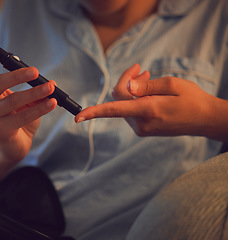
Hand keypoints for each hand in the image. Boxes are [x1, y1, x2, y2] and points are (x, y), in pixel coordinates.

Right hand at [0, 36, 56, 163]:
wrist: (13, 146)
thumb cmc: (18, 118)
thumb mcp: (24, 101)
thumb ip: (31, 90)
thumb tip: (49, 83)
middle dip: (17, 75)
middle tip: (36, 71)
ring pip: (13, 100)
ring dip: (35, 93)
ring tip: (51, 87)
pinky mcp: (0, 130)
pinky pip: (22, 117)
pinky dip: (39, 109)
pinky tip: (51, 103)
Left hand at [75, 64, 217, 137]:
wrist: (205, 120)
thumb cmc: (191, 99)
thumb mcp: (171, 84)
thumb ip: (145, 86)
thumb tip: (126, 87)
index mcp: (147, 110)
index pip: (113, 109)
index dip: (93, 112)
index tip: (77, 118)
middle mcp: (141, 123)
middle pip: (119, 99)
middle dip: (125, 82)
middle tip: (139, 69)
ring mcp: (142, 129)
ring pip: (123, 105)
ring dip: (130, 90)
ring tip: (146, 76)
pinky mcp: (144, 129)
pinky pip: (130, 111)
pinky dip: (134, 99)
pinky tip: (146, 90)